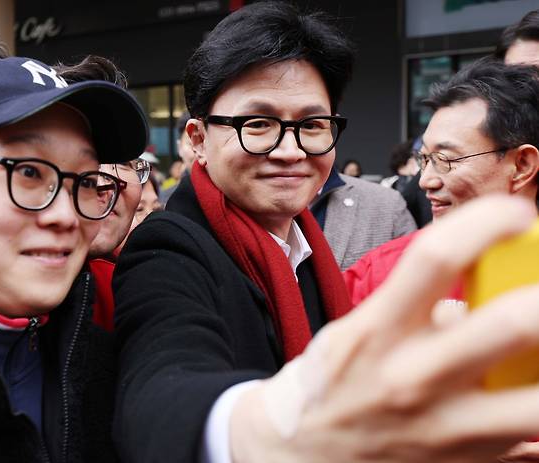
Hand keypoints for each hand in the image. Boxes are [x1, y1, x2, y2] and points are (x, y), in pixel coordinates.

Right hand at [230, 195, 538, 462]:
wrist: (303, 455)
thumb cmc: (330, 384)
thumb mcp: (355, 332)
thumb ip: (415, 310)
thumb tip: (479, 301)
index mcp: (377, 330)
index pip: (437, 256)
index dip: (487, 221)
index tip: (515, 213)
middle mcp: (412, 377)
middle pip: (512, 323)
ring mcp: (444, 427)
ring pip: (538, 401)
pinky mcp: (467, 461)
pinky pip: (534, 436)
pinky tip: (524, 389)